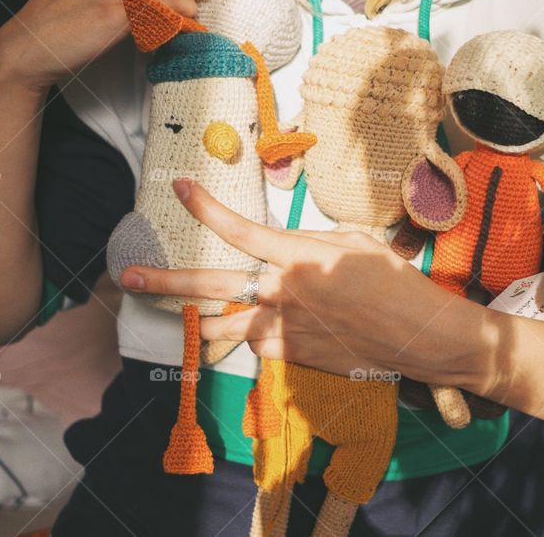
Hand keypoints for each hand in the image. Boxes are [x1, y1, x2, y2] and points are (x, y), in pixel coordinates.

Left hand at [120, 179, 490, 384]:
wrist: (414, 333)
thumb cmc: (390, 280)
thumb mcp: (349, 243)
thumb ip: (305, 245)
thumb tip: (280, 252)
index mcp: (296, 254)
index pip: (238, 229)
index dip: (203, 206)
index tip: (178, 188)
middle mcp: (279, 292)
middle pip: (208, 287)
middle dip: (163, 281)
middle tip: (130, 277)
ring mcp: (281, 328)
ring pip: (220, 329)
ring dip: (199, 323)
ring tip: (182, 318)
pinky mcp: (289, 356)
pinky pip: (255, 346)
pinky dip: (254, 337)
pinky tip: (266, 331)